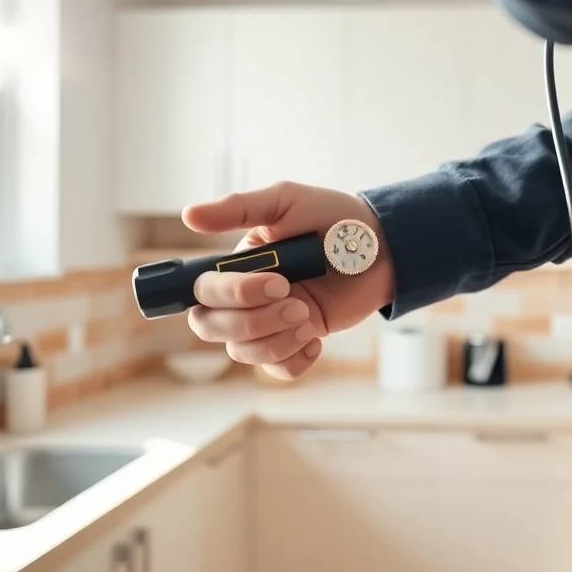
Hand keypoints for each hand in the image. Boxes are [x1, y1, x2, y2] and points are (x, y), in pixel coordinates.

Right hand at [182, 182, 394, 379]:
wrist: (382, 246)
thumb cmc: (332, 217)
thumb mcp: (285, 201)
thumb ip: (238, 208)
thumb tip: (188, 215)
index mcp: (236, 264)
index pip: (201, 291)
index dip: (225, 295)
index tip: (272, 281)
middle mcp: (244, 297)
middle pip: (211, 327)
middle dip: (252, 320)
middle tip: (295, 298)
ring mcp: (270, 321)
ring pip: (242, 352)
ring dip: (274, 339)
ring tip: (308, 315)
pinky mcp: (297, 339)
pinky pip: (277, 370)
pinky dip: (293, 360)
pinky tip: (315, 336)